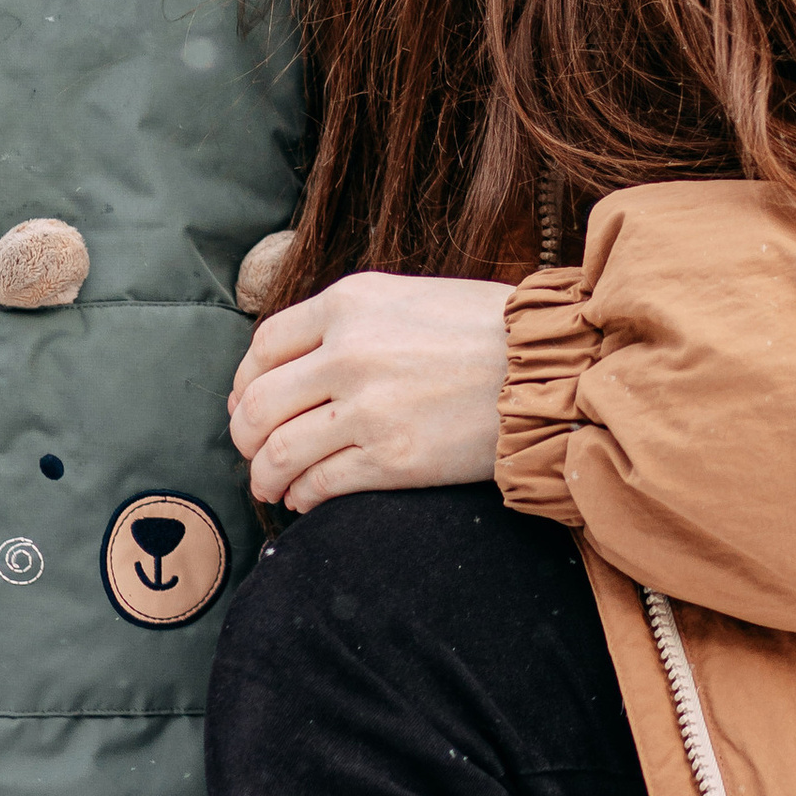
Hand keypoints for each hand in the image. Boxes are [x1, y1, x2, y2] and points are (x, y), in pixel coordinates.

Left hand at [228, 270, 512, 511]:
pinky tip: (307, 498)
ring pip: (278, 451)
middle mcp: (348, 351)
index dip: (245, 382)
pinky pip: (319, 485)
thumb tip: (297, 363)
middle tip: (252, 450)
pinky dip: (302, 497)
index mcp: (349, 302)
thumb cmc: (490, 330)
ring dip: (264, 475)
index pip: (263, 345)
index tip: (247, 403)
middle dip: (245, 435)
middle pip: (258, 403)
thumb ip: (351, 321)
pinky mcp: (390, 458)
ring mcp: (367, 407)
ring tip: (271, 485)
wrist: (550, 369)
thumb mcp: (410, 297)